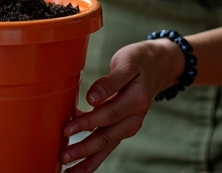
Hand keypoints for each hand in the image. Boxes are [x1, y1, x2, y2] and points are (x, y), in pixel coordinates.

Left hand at [60, 38, 184, 171]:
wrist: (158, 66)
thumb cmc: (139, 61)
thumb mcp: (126, 62)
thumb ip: (110, 81)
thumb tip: (91, 98)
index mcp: (136, 100)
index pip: (108, 115)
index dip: (87, 122)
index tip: (68, 128)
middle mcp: (134, 118)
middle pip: (106, 137)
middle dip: (83, 149)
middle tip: (63, 155)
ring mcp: (130, 125)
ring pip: (107, 146)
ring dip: (87, 160)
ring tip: (68, 170)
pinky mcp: (124, 128)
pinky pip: (108, 144)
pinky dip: (94, 155)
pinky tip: (78, 161)